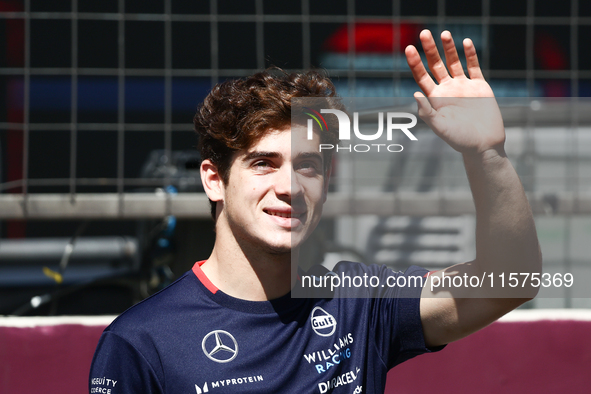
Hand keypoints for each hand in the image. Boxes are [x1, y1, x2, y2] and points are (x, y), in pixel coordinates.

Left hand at [405, 30, 504, 155]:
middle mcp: (447, 90)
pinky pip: (474, 67)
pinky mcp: (480, 86)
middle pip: (436, 65)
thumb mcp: (440, 127)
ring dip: (449, 48)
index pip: (422, 76)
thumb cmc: (459, 140)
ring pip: (454, 62)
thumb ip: (427, 112)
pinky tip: (465, 43)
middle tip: (423, 33)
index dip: (415, 63)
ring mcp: (463, 87)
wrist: (484, 145)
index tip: (408, 48)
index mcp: (435, 99)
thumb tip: (415, 94)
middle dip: (429, 50)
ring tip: (444, 33)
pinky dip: (470, 55)